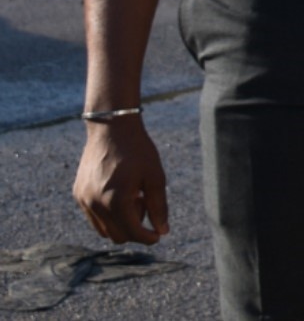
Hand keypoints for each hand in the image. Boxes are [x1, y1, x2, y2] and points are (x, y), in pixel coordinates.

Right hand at [74, 118, 168, 244]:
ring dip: (120, 222)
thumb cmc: (138, 151)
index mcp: (116, 200)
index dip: (148, 238)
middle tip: (144, 203)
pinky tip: (120, 192)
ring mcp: (84, 200)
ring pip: (104, 229)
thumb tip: (162, 231)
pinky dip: (108, 213)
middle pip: (117, 236)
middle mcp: (95, 204)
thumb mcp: (155, 176)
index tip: (158, 235)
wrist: (111, 128)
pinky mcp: (78, 194)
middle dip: (135, 228)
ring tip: (132, 197)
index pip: (132, 233)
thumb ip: (159, 206)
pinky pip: (93, 217)